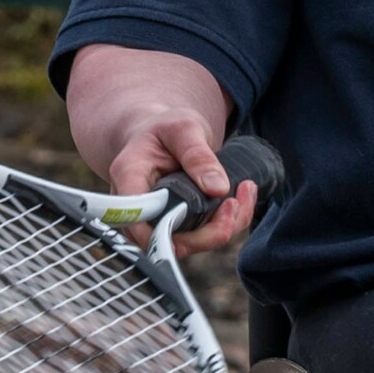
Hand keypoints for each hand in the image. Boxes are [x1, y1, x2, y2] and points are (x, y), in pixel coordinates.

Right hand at [107, 111, 254, 255]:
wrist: (165, 135)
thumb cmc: (168, 129)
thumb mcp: (184, 128)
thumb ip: (197, 155)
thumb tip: (217, 189)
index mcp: (129, 176)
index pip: (133, 215)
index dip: (157, 234)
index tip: (191, 231)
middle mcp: (138, 206)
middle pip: (164, 240)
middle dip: (207, 233)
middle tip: (234, 202)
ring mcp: (157, 220)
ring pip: (188, 244)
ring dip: (224, 227)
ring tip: (244, 191)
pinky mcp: (177, 227)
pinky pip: (201, 238)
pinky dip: (228, 223)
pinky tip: (242, 197)